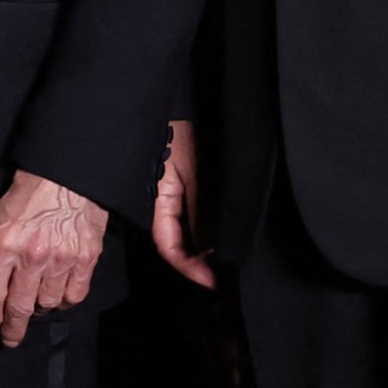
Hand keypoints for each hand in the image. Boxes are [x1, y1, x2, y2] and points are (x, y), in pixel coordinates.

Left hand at [0, 169, 109, 347]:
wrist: (71, 171)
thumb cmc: (33, 188)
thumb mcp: (1, 214)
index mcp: (4, 245)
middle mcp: (32, 257)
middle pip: (20, 307)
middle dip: (13, 328)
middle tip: (10, 338)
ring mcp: (62, 260)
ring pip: (48, 303)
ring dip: (41, 309)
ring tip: (37, 305)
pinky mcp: (86, 259)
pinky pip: (75, 294)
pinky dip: (66, 300)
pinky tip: (60, 296)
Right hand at [150, 119, 215, 288]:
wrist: (177, 104)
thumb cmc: (179, 132)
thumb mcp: (192, 173)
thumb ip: (198, 212)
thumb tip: (208, 250)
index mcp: (159, 201)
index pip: (169, 246)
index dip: (189, 267)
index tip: (212, 283)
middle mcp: (164, 203)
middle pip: (177, 244)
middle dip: (198, 263)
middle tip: (225, 279)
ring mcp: (173, 197)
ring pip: (186, 233)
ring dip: (204, 250)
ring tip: (228, 263)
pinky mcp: (185, 188)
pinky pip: (192, 218)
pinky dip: (208, 232)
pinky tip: (224, 239)